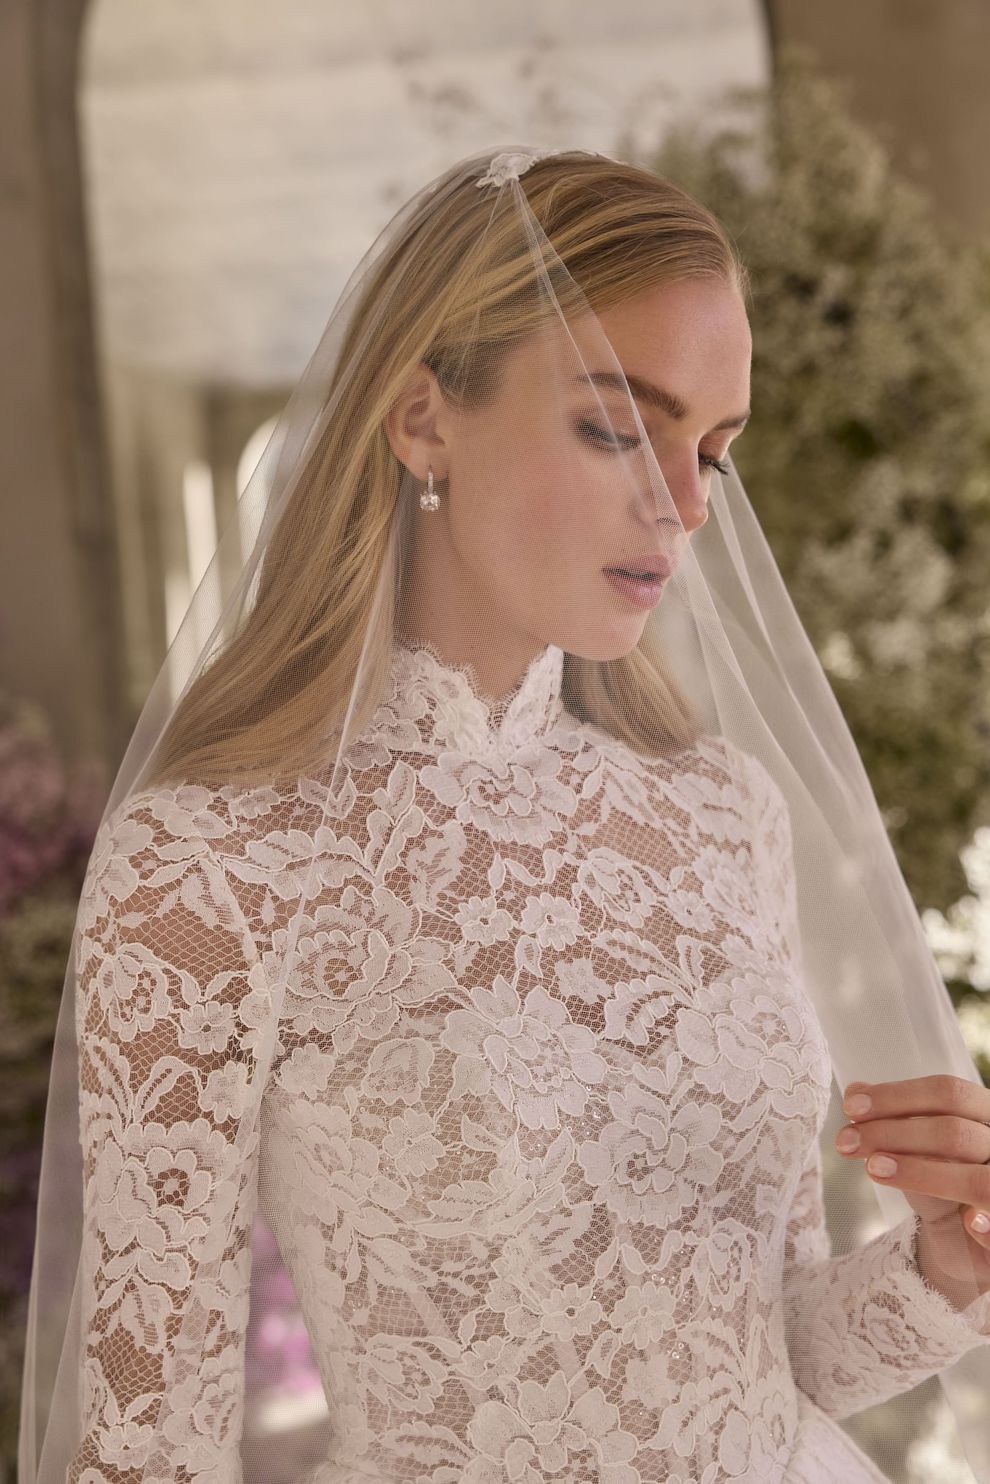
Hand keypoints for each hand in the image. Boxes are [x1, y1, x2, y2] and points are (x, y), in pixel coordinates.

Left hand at [836, 1074, 989, 1296]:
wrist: (969, 1245)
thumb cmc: (946, 1183)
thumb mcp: (918, 1149)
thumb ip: (895, 1119)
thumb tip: (855, 1091)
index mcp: (988, 1116)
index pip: (950, 1094)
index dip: (897, 1096)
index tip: (851, 1107)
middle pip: (955, 1133)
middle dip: (894, 1134)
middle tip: (845, 1142)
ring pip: (977, 1181)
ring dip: (923, 1174)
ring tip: (874, 1169)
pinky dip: (986, 1227)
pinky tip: (968, 1223)